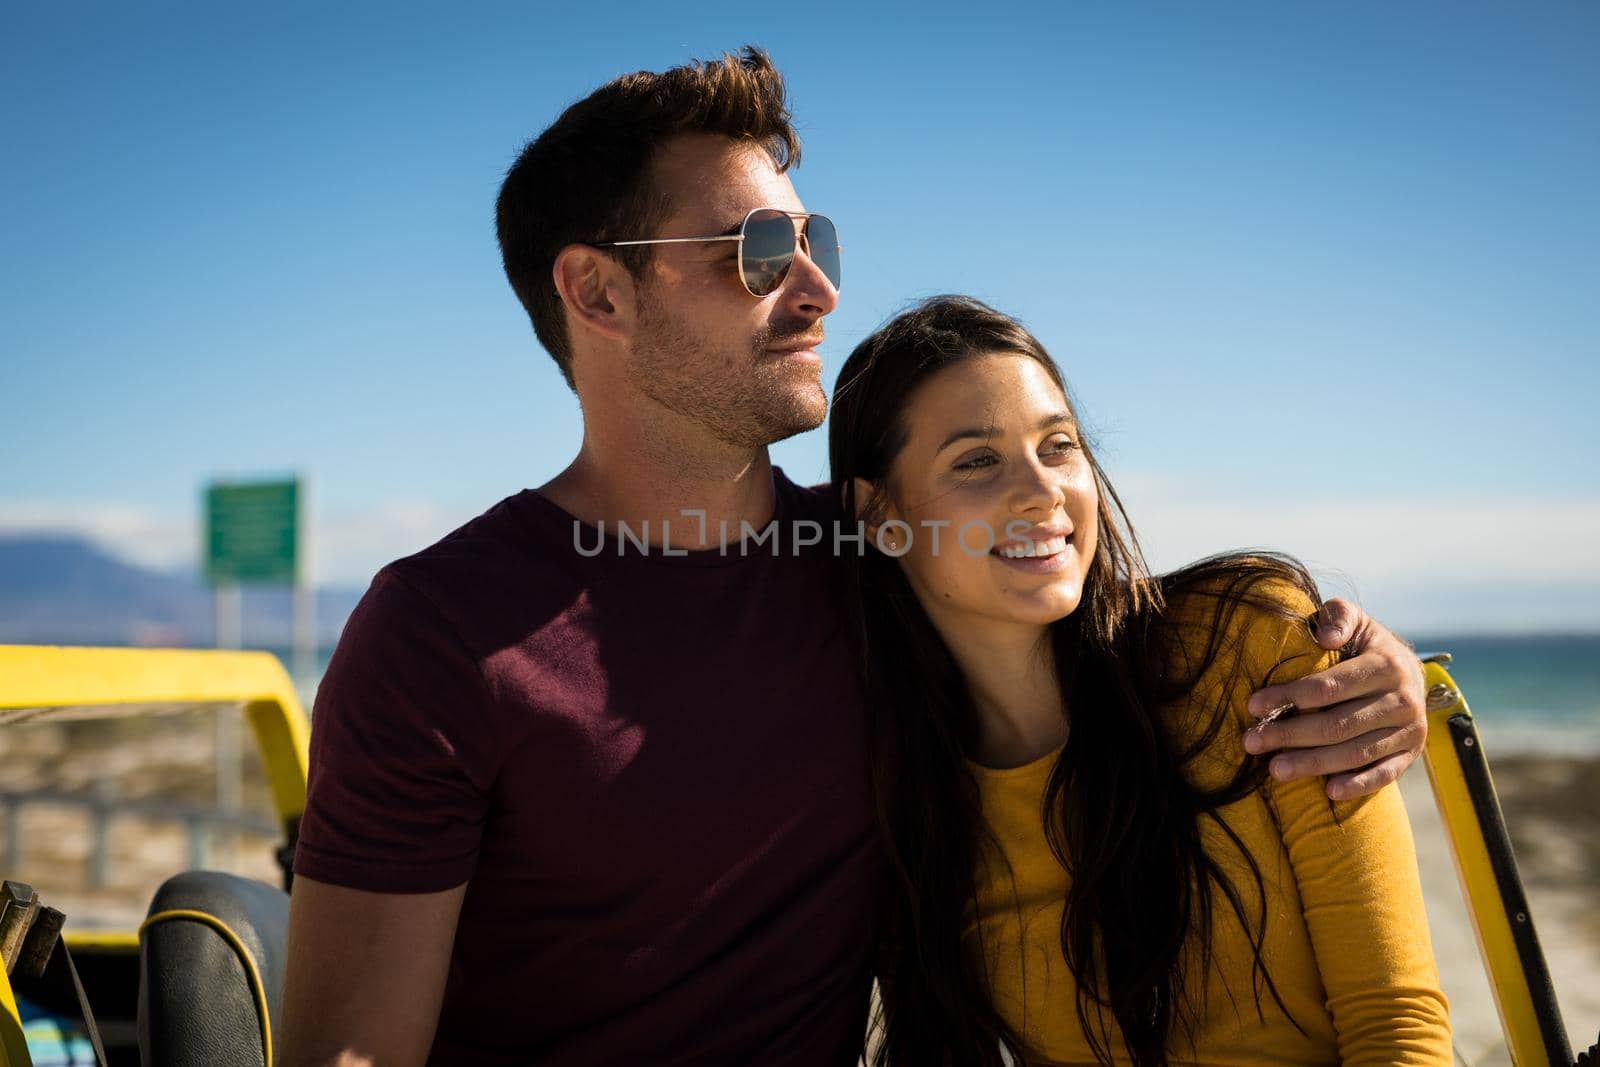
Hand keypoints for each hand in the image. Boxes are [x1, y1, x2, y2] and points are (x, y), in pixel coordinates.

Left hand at [1242, 598, 1425, 801]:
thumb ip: (1339, 618)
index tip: (1253, 706)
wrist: (1411, 673)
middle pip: (1338, 724)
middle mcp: (1403, 700)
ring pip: (1356, 752)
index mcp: (1387, 666)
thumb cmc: (1367, 646)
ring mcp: (1410, 730)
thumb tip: (1324, 638)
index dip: (1289, 697)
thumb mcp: (1357, 621)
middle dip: (1290, 734)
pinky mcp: (1411, 753)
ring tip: (1275, 770)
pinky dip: (1359, 784)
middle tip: (1252, 742)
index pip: (1329, 687)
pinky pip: (1385, 774)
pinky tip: (1329, 792)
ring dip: (1313, 764)